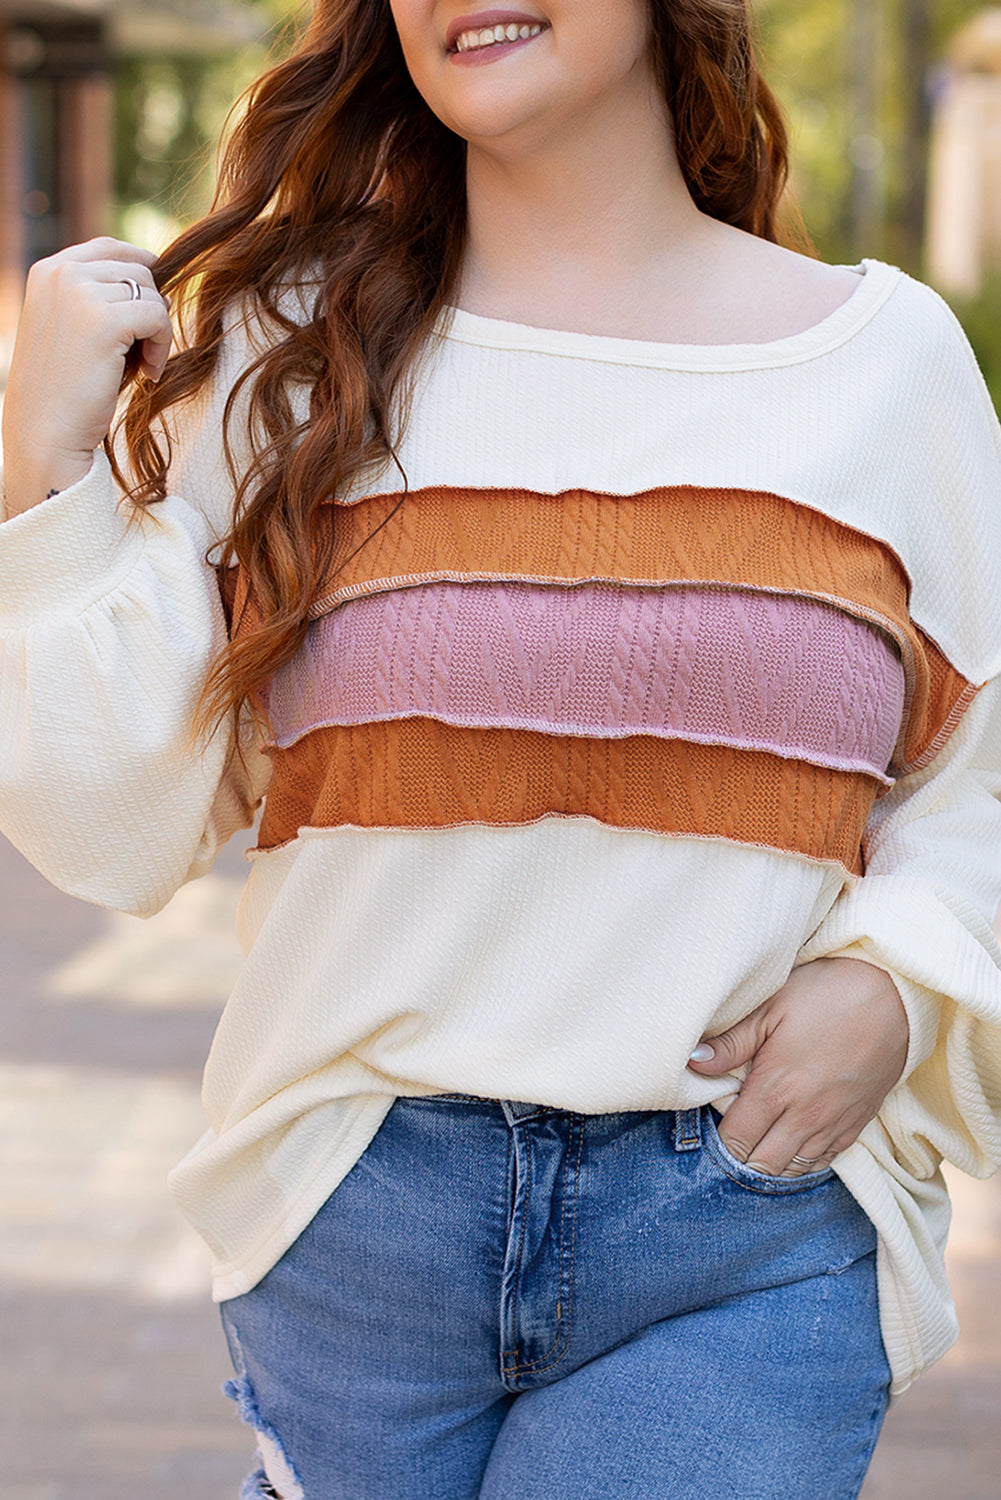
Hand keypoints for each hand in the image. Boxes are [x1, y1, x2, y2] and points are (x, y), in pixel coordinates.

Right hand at [2, 238, 172, 516]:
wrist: (46, 430)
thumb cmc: (65, 387)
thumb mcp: (72, 326)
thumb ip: (97, 295)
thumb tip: (153, 267)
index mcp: (48, 270)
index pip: (110, 248)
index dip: (141, 272)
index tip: (150, 312)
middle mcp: (60, 273)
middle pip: (138, 270)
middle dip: (149, 310)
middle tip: (142, 352)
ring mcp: (79, 292)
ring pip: (152, 293)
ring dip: (157, 332)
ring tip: (142, 365)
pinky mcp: (103, 320)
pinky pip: (158, 317)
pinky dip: (162, 347)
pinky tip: (148, 373)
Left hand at [687, 957, 908, 1175]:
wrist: (894, 995)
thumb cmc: (827, 993)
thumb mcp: (771, 1006)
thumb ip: (731, 1041)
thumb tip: (693, 1061)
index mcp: (776, 1088)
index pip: (736, 1140)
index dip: (719, 1139)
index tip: (715, 1122)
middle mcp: (804, 1116)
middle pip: (762, 1164)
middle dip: (741, 1157)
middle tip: (733, 1135)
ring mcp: (834, 1124)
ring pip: (793, 1169)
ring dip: (771, 1162)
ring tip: (758, 1142)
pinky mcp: (857, 1124)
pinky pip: (824, 1162)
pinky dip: (803, 1161)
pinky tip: (792, 1144)